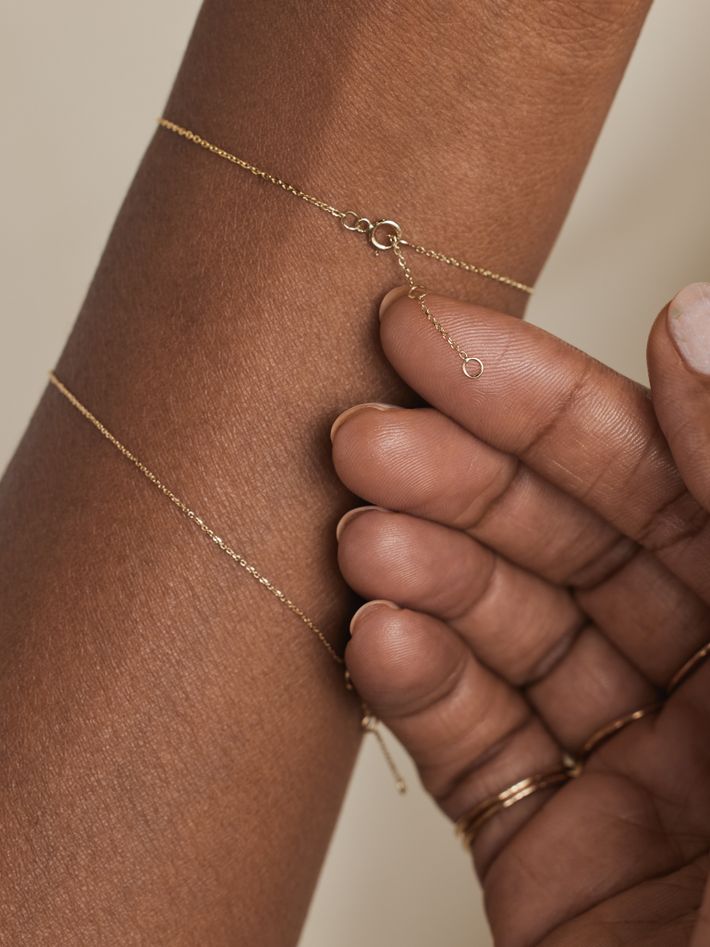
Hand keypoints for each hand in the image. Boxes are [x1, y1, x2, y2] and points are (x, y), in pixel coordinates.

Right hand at [330, 283, 709, 945]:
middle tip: (360, 433)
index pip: (657, 467)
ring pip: (506, 635)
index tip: (437, 340)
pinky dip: (414, 689)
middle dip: (459, 479)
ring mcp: (628, 764)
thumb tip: (694, 320)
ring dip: (422, 578)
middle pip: (567, 540)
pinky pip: (473, 747)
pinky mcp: (549, 849)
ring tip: (358, 539)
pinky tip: (373, 643)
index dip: (545, 395)